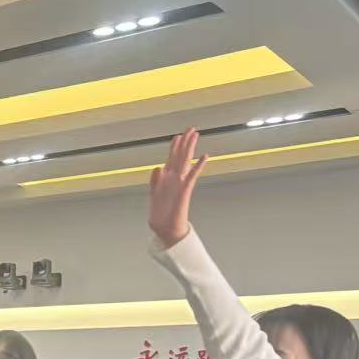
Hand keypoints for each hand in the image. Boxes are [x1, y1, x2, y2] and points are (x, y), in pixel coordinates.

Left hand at [148, 129, 205, 248]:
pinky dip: (198, 166)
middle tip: (191, 128)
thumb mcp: (153, 195)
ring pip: (185, 161)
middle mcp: (174, 179)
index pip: (171, 159)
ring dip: (190, 147)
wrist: (165, 230)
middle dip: (185, 142)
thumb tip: (157, 167)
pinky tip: (205, 157)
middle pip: (180, 156)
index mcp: (165, 180)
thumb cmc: (160, 216)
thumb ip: (154, 181)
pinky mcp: (184, 190)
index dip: (174, 147)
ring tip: (196, 134)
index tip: (177, 136)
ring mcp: (179, 183)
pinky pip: (192, 175)